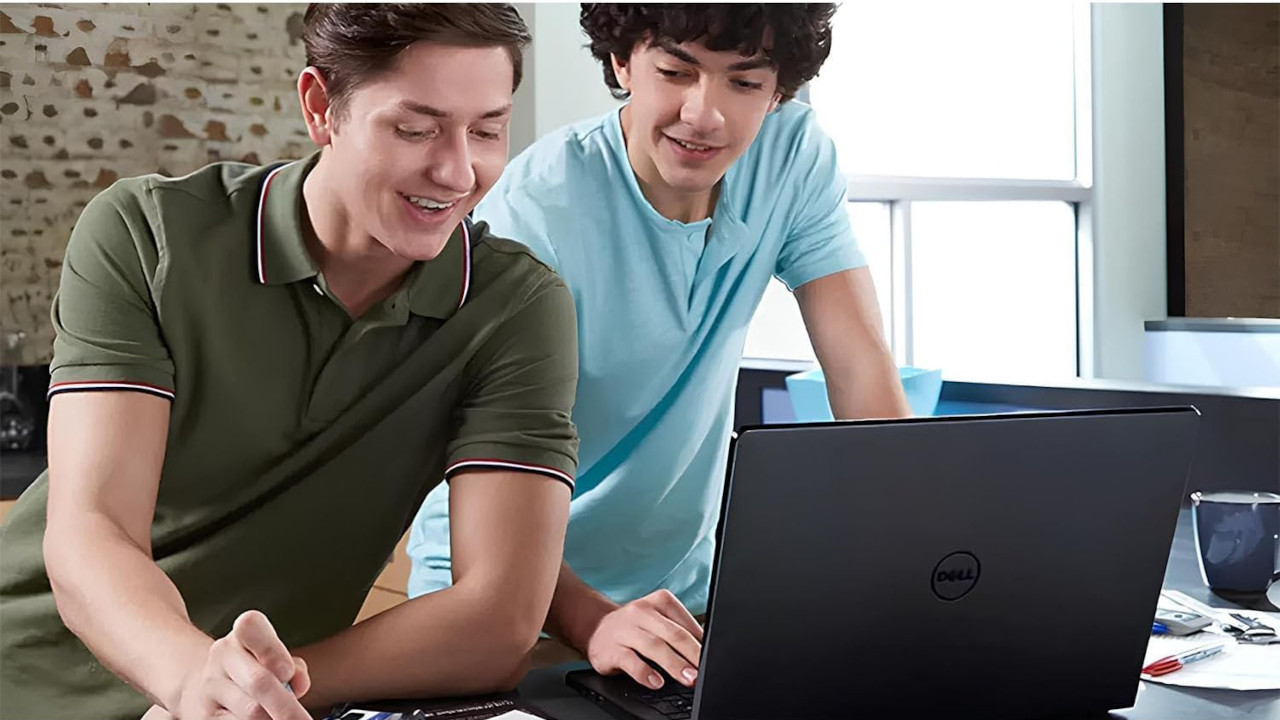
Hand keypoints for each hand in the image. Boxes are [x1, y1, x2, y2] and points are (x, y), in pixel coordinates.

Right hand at [175, 610, 310, 719]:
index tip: (287, 673)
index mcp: (243, 633)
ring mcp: (210, 687)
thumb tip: (299, 684)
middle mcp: (222, 655)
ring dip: (273, 718)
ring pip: (250, 711)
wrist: (214, 687)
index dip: (272, 652)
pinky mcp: (205, 716)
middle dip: (286, 706)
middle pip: (257, 681)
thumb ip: (295, 667)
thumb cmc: (259, 668)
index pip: (250, 626)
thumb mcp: (277, 657)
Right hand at [584, 590, 702, 689]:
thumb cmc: (636, 627)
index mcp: (660, 601)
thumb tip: (704, 652)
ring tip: (688, 678)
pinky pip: (631, 662)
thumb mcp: (658, 620)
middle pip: (673, 634)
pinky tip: (657, 682)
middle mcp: (642, 612)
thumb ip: (679, 631)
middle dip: (692, 654)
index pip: (685, 623)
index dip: (701, 643)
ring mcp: (625, 630)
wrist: (596, 628)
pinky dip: (646, 673)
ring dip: (674, 664)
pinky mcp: (611, 649)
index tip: (711, 658)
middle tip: (703, 671)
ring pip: (654, 647)